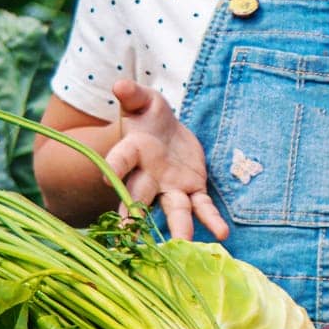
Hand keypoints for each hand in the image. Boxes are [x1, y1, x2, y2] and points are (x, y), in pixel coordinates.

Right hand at [104, 77, 229, 243]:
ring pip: (173, 209)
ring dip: (179, 227)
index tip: (106, 178)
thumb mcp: (143, 100)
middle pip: (139, 196)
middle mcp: (147, 176)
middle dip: (133, 215)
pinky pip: (201, 206)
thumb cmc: (149, 116)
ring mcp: (169, 187)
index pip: (120, 159)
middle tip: (128, 235)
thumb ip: (133, 94)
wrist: (166, 131)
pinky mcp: (192, 190)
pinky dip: (211, 219)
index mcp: (132, 151)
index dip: (113, 167)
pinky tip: (222, 233)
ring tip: (184, 243)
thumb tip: (120, 84)